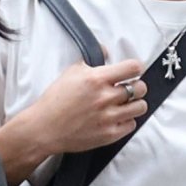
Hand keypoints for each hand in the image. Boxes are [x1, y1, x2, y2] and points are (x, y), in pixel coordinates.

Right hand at [19, 58, 152, 159]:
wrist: (44, 128)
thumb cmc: (56, 100)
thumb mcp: (71, 72)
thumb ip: (92, 60)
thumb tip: (106, 50)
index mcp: (96, 79)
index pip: (133, 68)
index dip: (135, 68)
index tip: (132, 71)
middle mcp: (105, 98)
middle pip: (141, 88)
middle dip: (137, 86)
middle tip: (129, 89)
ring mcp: (108, 117)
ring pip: (140, 107)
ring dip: (135, 104)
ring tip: (124, 104)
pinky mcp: (109, 134)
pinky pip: (132, 124)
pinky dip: (126, 121)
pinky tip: (116, 117)